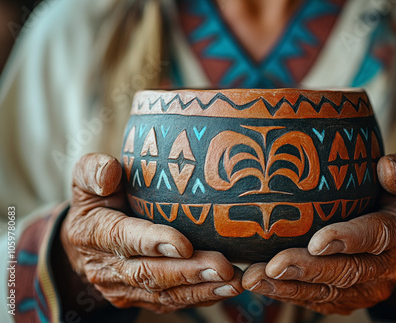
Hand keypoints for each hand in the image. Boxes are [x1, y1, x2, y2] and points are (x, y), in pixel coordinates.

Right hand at [61, 153, 242, 313]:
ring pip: (163, 294)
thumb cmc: (96, 199)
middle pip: (149, 273)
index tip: (185, 245)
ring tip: (232, 281)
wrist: (84, 240)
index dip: (153, 243)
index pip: (122, 239)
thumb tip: (110, 174)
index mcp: (92, 233)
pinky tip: (224, 289)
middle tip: (222, 267)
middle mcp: (105, 268)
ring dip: (200, 289)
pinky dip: (198, 298)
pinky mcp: (138, 299)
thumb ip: (94, 170)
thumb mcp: (86, 177)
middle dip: (188, 272)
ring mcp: (122, 288)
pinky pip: (169, 303)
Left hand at [242, 152, 395, 314]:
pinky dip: (287, 293)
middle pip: (347, 272)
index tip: (316, 241)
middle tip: (273, 265)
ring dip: (289, 287)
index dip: (348, 239)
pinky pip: (317, 301)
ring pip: (327, 292)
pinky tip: (260, 283)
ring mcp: (368, 288)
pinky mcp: (348, 299)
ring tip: (255, 278)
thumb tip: (387, 167)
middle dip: (308, 270)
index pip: (378, 237)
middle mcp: (389, 268)